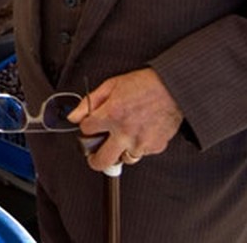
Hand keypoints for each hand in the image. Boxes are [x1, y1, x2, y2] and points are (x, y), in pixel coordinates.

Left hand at [64, 68, 182, 170]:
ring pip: (123, 159)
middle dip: (94, 161)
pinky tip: (142, 131)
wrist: (173, 89)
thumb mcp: (111, 85)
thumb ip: (89, 102)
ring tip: (125, 136)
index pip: (86, 130)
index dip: (86, 127)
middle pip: (101, 161)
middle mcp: (124, 133)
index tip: (90, 126)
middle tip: (95, 156)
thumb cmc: (144, 84)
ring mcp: (140, 142)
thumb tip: (73, 116)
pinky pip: (142, 153)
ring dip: (121, 151)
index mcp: (111, 115)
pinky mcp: (155, 147)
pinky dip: (139, 146)